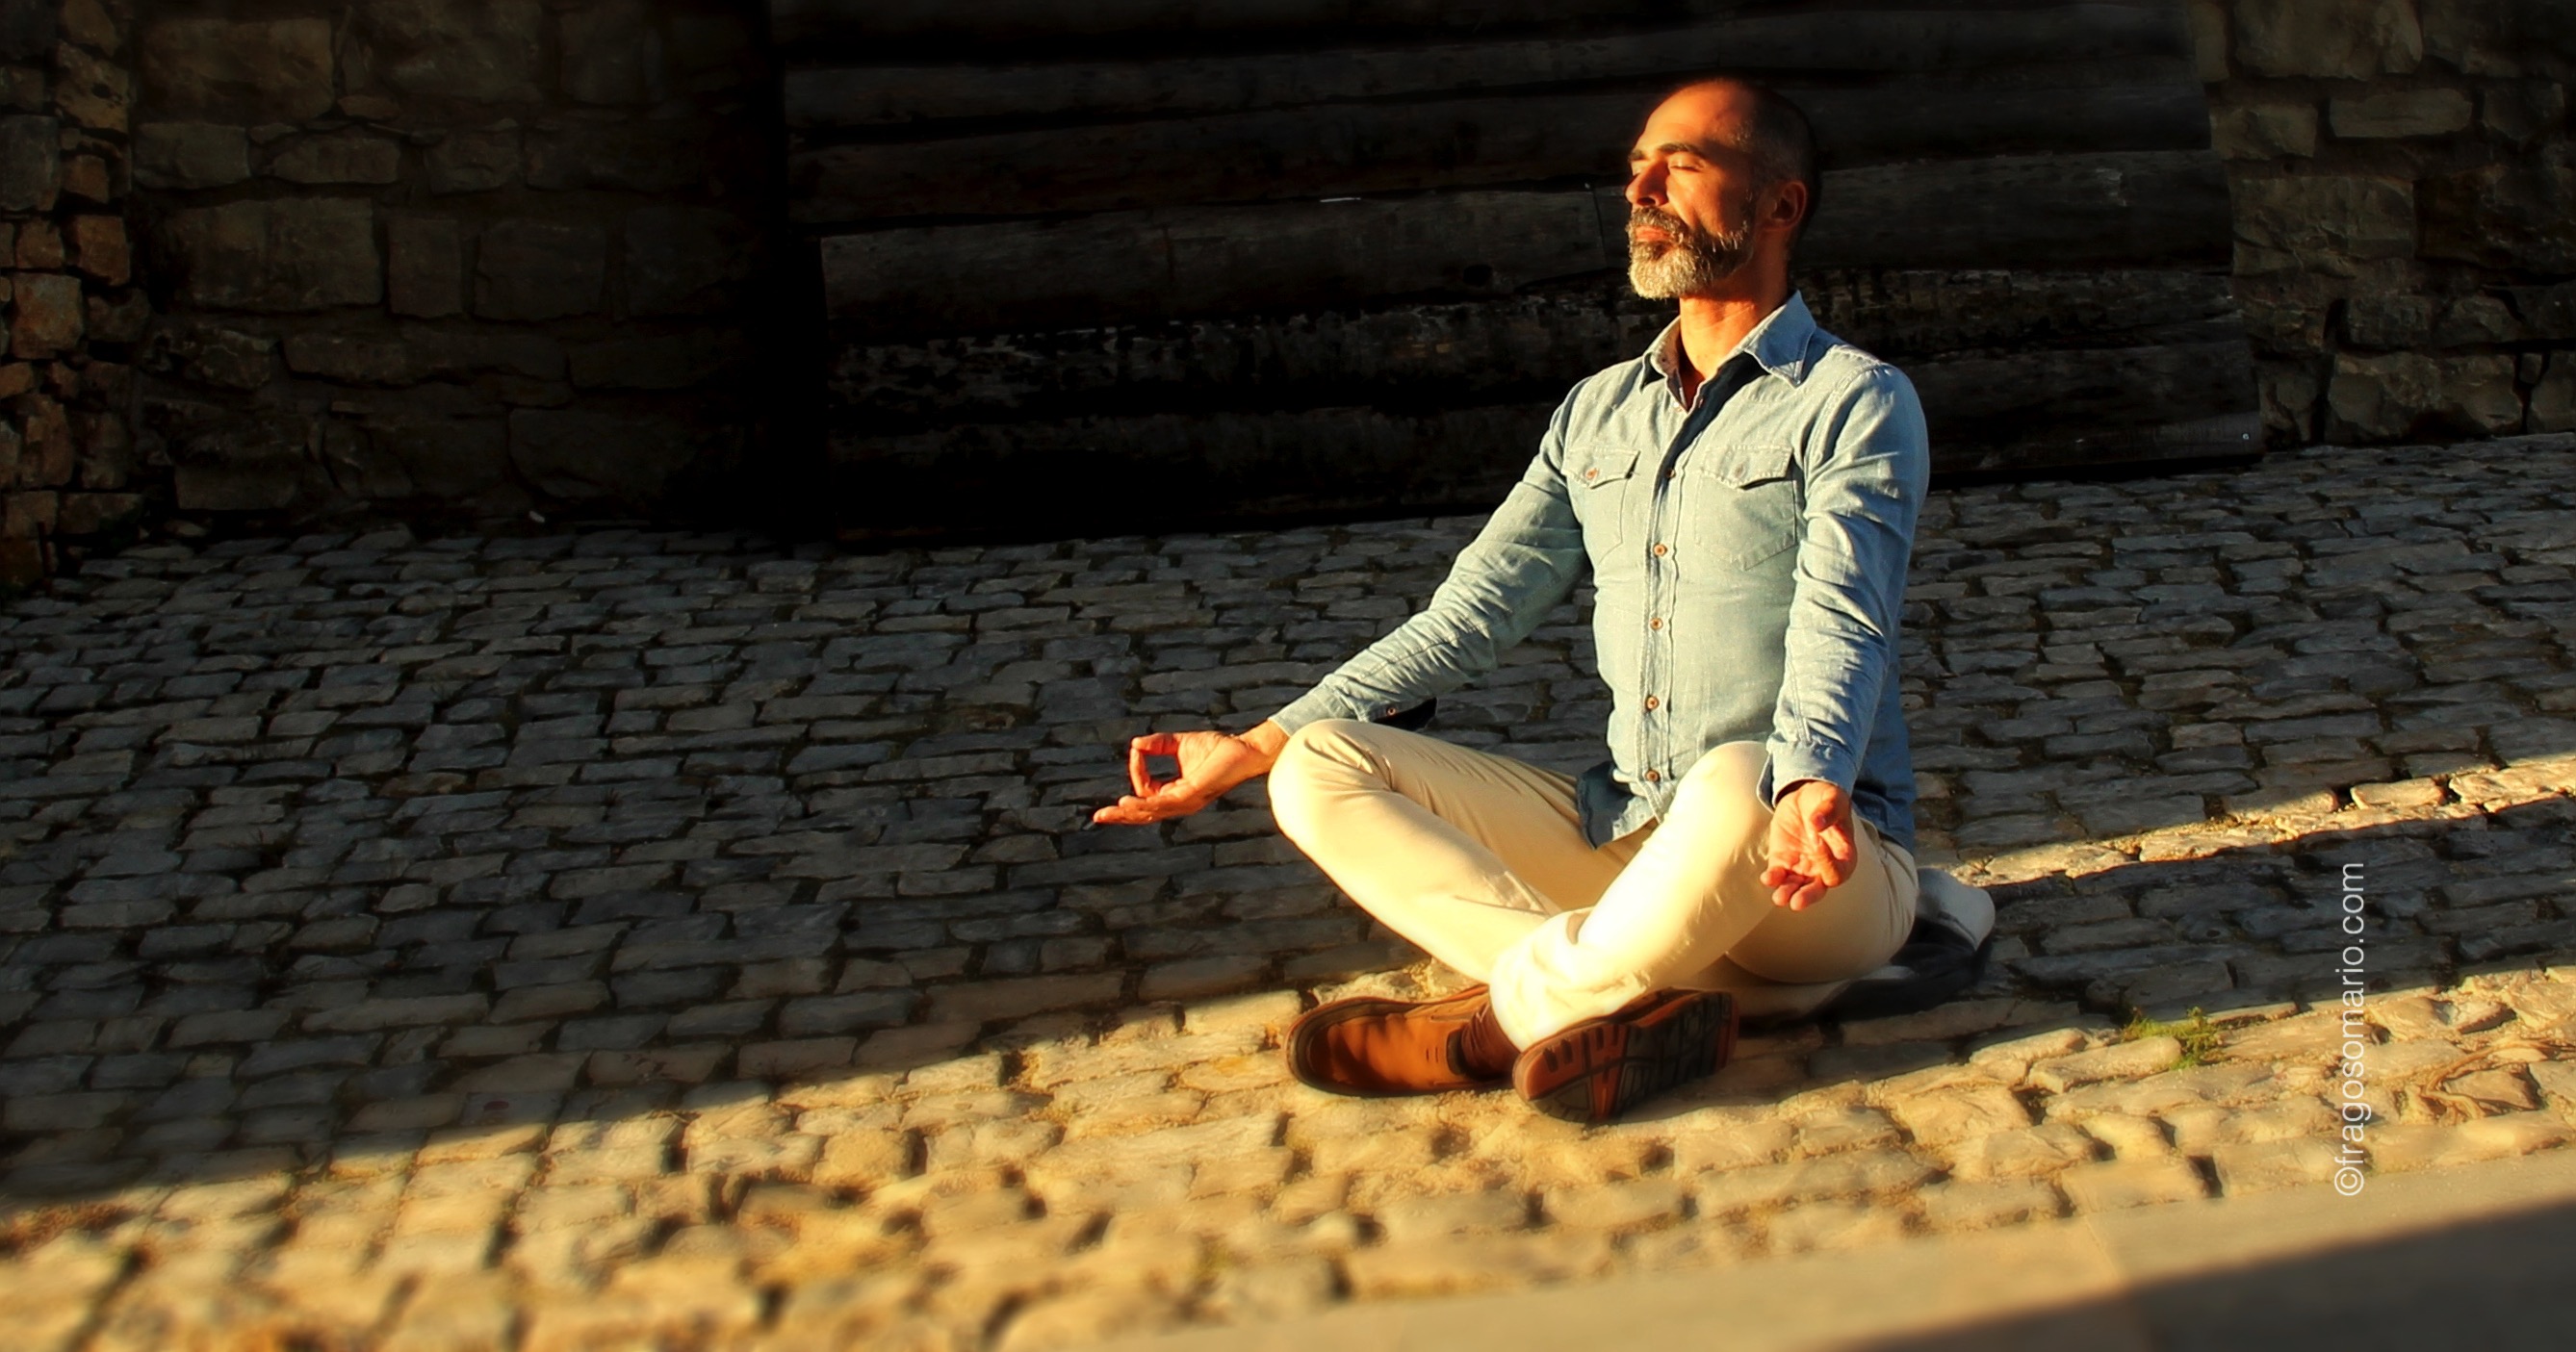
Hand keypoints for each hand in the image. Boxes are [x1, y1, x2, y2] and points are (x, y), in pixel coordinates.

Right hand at [1091, 722, 1288, 825]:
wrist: (1244, 749)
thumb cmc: (1218, 748)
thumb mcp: (1180, 744)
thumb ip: (1158, 745)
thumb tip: (1135, 744)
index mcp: (1175, 793)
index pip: (1145, 791)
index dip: (1136, 771)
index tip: (1136, 750)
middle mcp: (1180, 802)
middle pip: (1145, 813)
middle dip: (1121, 816)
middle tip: (1099, 817)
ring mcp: (1186, 801)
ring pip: (1152, 811)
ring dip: (1132, 812)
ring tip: (1114, 811)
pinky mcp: (1193, 794)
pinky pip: (1165, 802)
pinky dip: (1147, 802)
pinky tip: (1132, 801)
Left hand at [1761, 778, 1855, 910]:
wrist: (1803, 797)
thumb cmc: (1825, 799)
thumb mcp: (1833, 798)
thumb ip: (1829, 810)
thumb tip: (1818, 822)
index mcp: (1843, 856)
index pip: (1838, 872)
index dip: (1828, 863)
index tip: (1817, 841)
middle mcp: (1823, 867)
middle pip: (1818, 890)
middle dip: (1807, 897)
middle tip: (1797, 902)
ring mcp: (1802, 867)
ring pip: (1796, 888)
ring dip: (1788, 894)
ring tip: (1780, 898)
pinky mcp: (1783, 862)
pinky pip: (1778, 876)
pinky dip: (1773, 879)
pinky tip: (1767, 878)